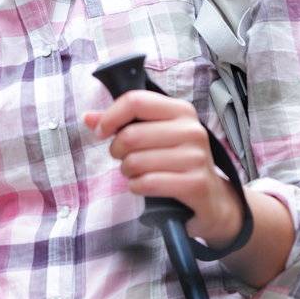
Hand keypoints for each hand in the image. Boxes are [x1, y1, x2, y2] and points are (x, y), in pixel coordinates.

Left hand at [83, 90, 243, 247]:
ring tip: (137, 173)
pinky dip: (137, 187)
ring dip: (127, 172)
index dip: (111, 117)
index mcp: (180, 110)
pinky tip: (143, 186)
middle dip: (117, 151)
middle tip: (124, 158)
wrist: (211, 197)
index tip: (102, 132)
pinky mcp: (195, 183)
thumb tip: (89, 118)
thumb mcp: (153, 136)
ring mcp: (196, 157)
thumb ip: (121, 123)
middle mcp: (192, 129)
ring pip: (136, 161)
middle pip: (131, 134)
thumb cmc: (176, 161)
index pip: (136, 100)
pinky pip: (148, 182)